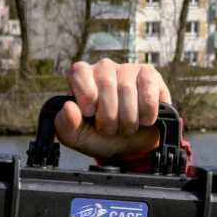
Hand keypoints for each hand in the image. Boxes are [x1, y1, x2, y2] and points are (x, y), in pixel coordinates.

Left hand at [54, 60, 170, 161]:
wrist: (130, 147)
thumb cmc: (100, 137)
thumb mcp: (77, 137)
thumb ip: (66, 124)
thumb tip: (68, 107)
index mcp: (81, 77)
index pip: (79, 72)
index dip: (85, 95)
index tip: (90, 114)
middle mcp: (104, 68)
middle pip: (105, 84)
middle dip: (108, 117)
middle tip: (110, 130)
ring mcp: (128, 69)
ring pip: (127, 90)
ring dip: (128, 120)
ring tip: (126, 127)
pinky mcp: (150, 75)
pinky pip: (148, 92)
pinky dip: (146, 113)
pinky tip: (144, 119)